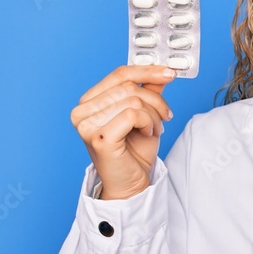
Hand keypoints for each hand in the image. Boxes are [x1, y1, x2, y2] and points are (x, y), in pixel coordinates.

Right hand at [71, 65, 175, 199]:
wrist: (131, 184)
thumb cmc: (134, 151)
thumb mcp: (145, 114)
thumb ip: (148, 90)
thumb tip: (162, 69)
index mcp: (89, 101)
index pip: (119, 74)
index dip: (147, 70)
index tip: (171, 73)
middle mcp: (82, 111)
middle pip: (129, 86)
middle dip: (155, 101)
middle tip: (164, 118)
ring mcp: (86, 125)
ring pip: (133, 100)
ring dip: (154, 115)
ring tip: (154, 130)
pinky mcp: (99, 137)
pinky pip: (133, 114)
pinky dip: (148, 123)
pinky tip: (147, 134)